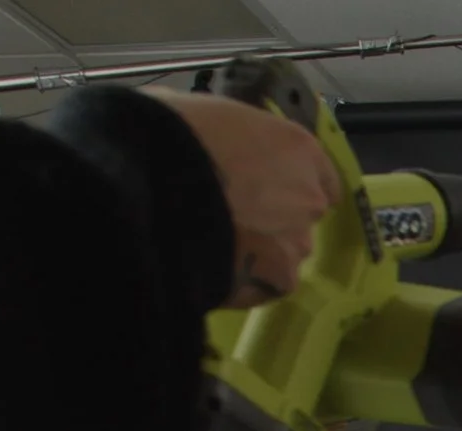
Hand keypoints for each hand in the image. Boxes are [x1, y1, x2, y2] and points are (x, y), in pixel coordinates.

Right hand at [146, 90, 342, 308]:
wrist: (145, 190)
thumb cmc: (170, 136)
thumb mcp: (207, 116)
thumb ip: (235, 141)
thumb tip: (225, 149)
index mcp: (298, 149)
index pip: (317, 173)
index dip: (290, 183)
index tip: (266, 190)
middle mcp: (310, 197)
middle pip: (301, 215)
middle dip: (272, 219)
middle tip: (230, 219)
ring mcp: (298, 243)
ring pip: (284, 252)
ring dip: (260, 252)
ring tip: (216, 248)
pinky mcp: (279, 282)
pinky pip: (266, 284)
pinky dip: (244, 280)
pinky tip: (213, 269)